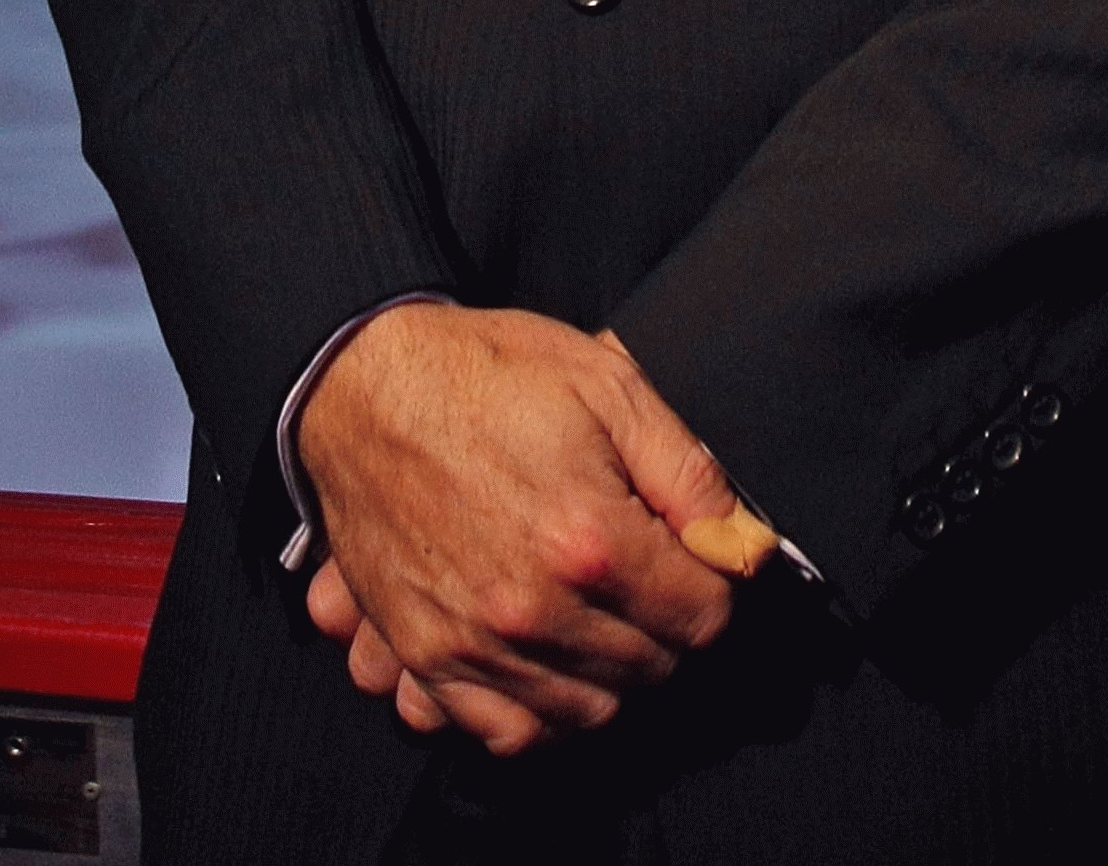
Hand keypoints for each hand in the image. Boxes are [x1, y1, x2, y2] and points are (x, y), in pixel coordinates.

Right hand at [297, 305, 738, 753]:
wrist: (364, 385)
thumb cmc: (488, 374)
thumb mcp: (608, 384)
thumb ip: (688, 472)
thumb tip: (743, 545)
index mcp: (589, 539)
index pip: (704, 616)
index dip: (715, 582)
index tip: (697, 555)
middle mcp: (535, 609)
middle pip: (654, 668)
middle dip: (668, 623)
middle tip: (648, 572)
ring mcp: (477, 644)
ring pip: (592, 711)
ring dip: (615, 671)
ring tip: (605, 612)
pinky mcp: (429, 656)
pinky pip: (510, 732)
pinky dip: (544, 710)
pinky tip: (553, 660)